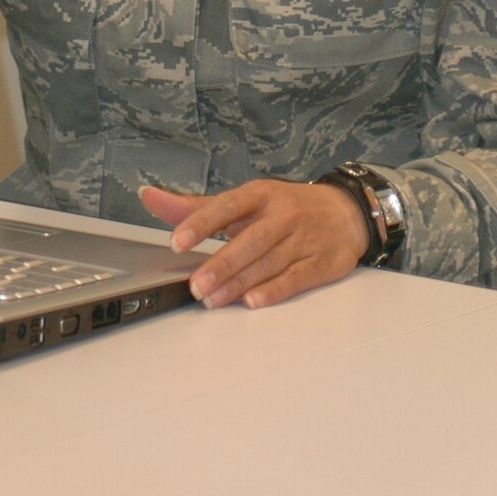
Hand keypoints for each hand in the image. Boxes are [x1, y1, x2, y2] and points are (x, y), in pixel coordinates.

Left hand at [139, 178, 368, 310]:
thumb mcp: (245, 201)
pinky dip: (274, 290)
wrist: (346, 213)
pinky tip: (252, 301)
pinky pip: (295, 278)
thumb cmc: (286, 207)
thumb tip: (150, 197)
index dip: (201, 222)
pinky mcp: (321, 264)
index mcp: (261, 194)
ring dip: (238, 283)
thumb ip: (197, 206)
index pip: (227, 206)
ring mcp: (303, 240)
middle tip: (195, 285)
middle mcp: (282, 215)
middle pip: (248, 240)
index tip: (177, 240)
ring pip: (267, 263)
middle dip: (220, 264)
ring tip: (211, 299)